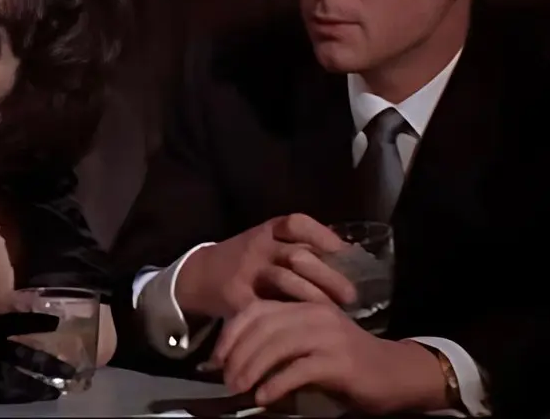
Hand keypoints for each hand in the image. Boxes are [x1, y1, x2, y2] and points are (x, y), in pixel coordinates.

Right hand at [175, 213, 354, 318]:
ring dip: (313, 297)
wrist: (198, 275)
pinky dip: (284, 317)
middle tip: (351, 296)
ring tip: (333, 314)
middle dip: (328, 276)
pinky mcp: (235, 296)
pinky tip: (301, 327)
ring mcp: (246, 271)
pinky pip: (264, 306)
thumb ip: (296, 246)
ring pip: (285, 280)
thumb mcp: (265, 243)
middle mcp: (258, 246)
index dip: (321, 234)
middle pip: (298, 256)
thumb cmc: (243, 260)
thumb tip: (345, 256)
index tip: (342, 251)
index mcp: (267, 231)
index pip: (296, 223)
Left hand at [209, 301, 447, 414]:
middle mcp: (314, 314)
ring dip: (251, 369)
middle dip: (237, 354)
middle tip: (226, 379)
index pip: (256, 311)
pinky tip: (263, 397)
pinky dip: (275, 384)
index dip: (231, 334)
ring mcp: (328, 336)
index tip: (216, 359)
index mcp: (304, 306)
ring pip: (276, 345)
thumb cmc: (348, 362)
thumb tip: (233, 362)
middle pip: (262, 327)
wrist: (397, 374)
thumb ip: (279, 343)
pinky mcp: (339, 361)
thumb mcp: (310, 344)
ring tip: (239, 389)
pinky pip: (298, 370)